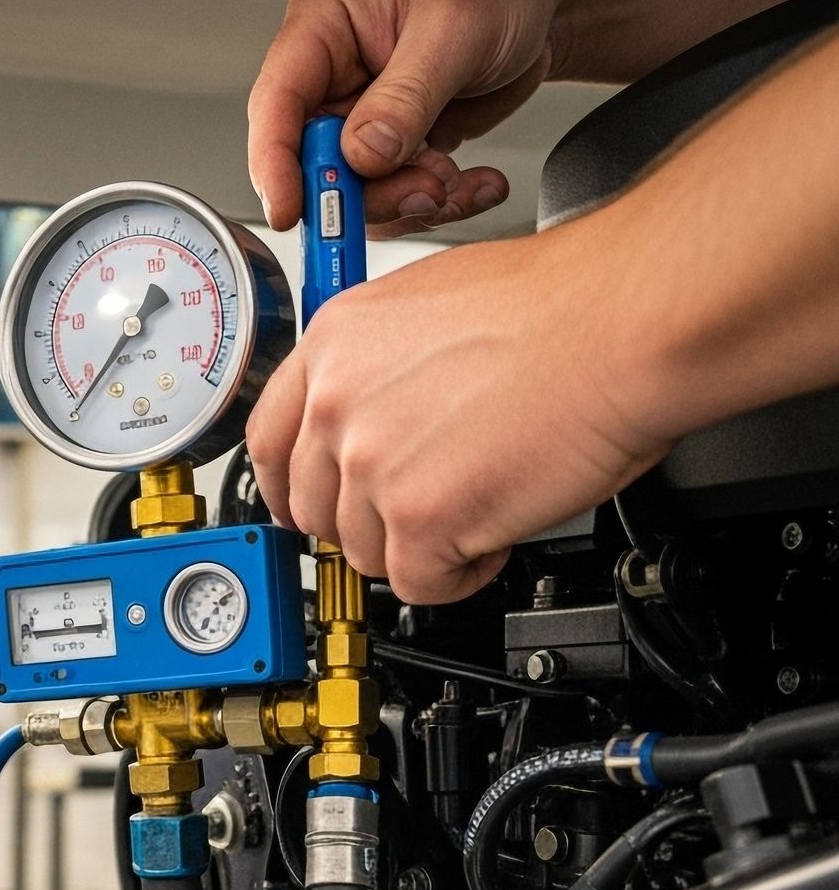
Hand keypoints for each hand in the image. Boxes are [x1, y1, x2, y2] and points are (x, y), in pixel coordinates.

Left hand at [245, 223, 670, 602]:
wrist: (623, 323)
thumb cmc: (559, 307)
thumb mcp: (426, 307)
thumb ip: (376, 368)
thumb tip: (366, 416)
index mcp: (333, 345)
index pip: (267, 441)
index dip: (288, 485)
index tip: (306, 505)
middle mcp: (339, 405)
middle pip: (316, 507)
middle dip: (368, 519)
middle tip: (422, 508)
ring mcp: (372, 465)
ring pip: (365, 550)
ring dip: (420, 544)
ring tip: (478, 503)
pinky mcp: (419, 519)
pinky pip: (418, 582)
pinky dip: (459, 574)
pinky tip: (494, 533)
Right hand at [248, 0, 562, 236]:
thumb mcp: (453, 30)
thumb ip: (403, 99)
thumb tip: (361, 155)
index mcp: (322, 27)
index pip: (275, 104)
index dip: (275, 164)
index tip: (293, 211)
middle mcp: (330, 77)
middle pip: (312, 164)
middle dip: (365, 193)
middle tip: (420, 192)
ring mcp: (358, 118)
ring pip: (353, 193)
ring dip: (408, 201)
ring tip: (456, 182)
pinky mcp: (389, 148)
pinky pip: (394, 197)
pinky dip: (435, 202)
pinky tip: (471, 184)